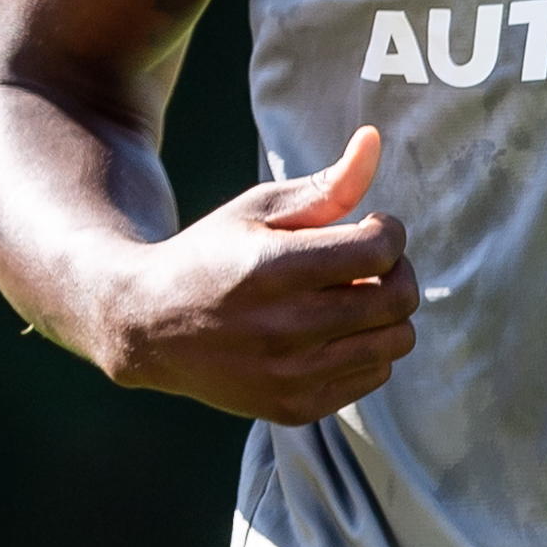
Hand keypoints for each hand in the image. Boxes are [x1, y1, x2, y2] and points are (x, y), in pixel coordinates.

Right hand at [88, 126, 421, 424]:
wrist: (149, 324)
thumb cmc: (211, 253)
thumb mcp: (258, 210)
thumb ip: (326, 184)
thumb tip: (373, 139)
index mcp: (273, 268)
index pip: (380, 250)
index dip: (389, 230)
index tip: (370, 225)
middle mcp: (284, 328)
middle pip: (398, 298)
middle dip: (397, 270)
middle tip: (369, 261)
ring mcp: (290, 375)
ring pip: (396, 341)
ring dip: (387, 313)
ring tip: (352, 295)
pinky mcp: (294, 407)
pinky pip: (374, 375)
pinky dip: (368, 349)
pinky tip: (334, 330)